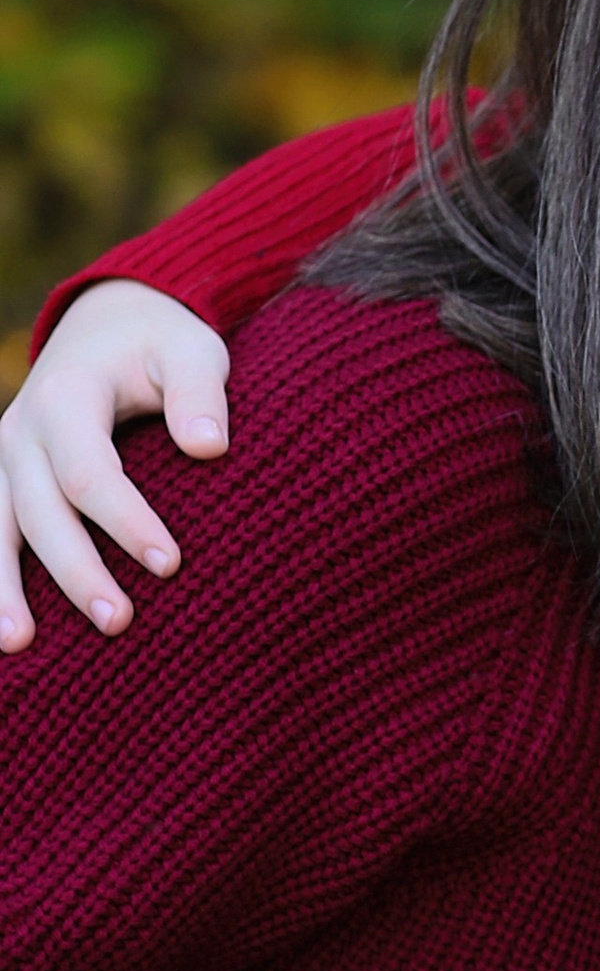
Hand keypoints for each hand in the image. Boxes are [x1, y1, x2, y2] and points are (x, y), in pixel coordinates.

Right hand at [0, 281, 232, 648]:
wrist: (106, 326)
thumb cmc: (159, 346)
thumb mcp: (191, 350)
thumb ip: (200, 393)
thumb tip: (209, 447)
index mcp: (66, 398)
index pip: (90, 472)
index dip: (126, 521)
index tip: (171, 564)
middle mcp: (22, 431)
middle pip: (40, 511)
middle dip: (76, 569)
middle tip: (119, 621)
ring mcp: (6, 458)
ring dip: (4, 587)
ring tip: (19, 644)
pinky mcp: (4, 479)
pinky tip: (6, 628)